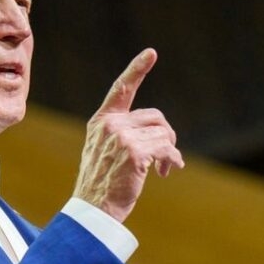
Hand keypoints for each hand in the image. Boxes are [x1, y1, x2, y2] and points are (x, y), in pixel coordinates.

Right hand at [72, 48, 183, 223]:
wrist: (92, 210)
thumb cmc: (101, 184)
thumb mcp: (103, 150)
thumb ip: (122, 134)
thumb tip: (159, 133)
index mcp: (101, 121)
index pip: (121, 88)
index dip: (137, 69)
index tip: (151, 52)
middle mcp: (111, 125)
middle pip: (155, 117)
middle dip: (166, 135)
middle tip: (167, 156)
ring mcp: (122, 137)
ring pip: (163, 134)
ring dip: (170, 152)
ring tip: (166, 167)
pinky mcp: (135, 153)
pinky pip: (166, 149)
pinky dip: (172, 160)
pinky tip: (168, 171)